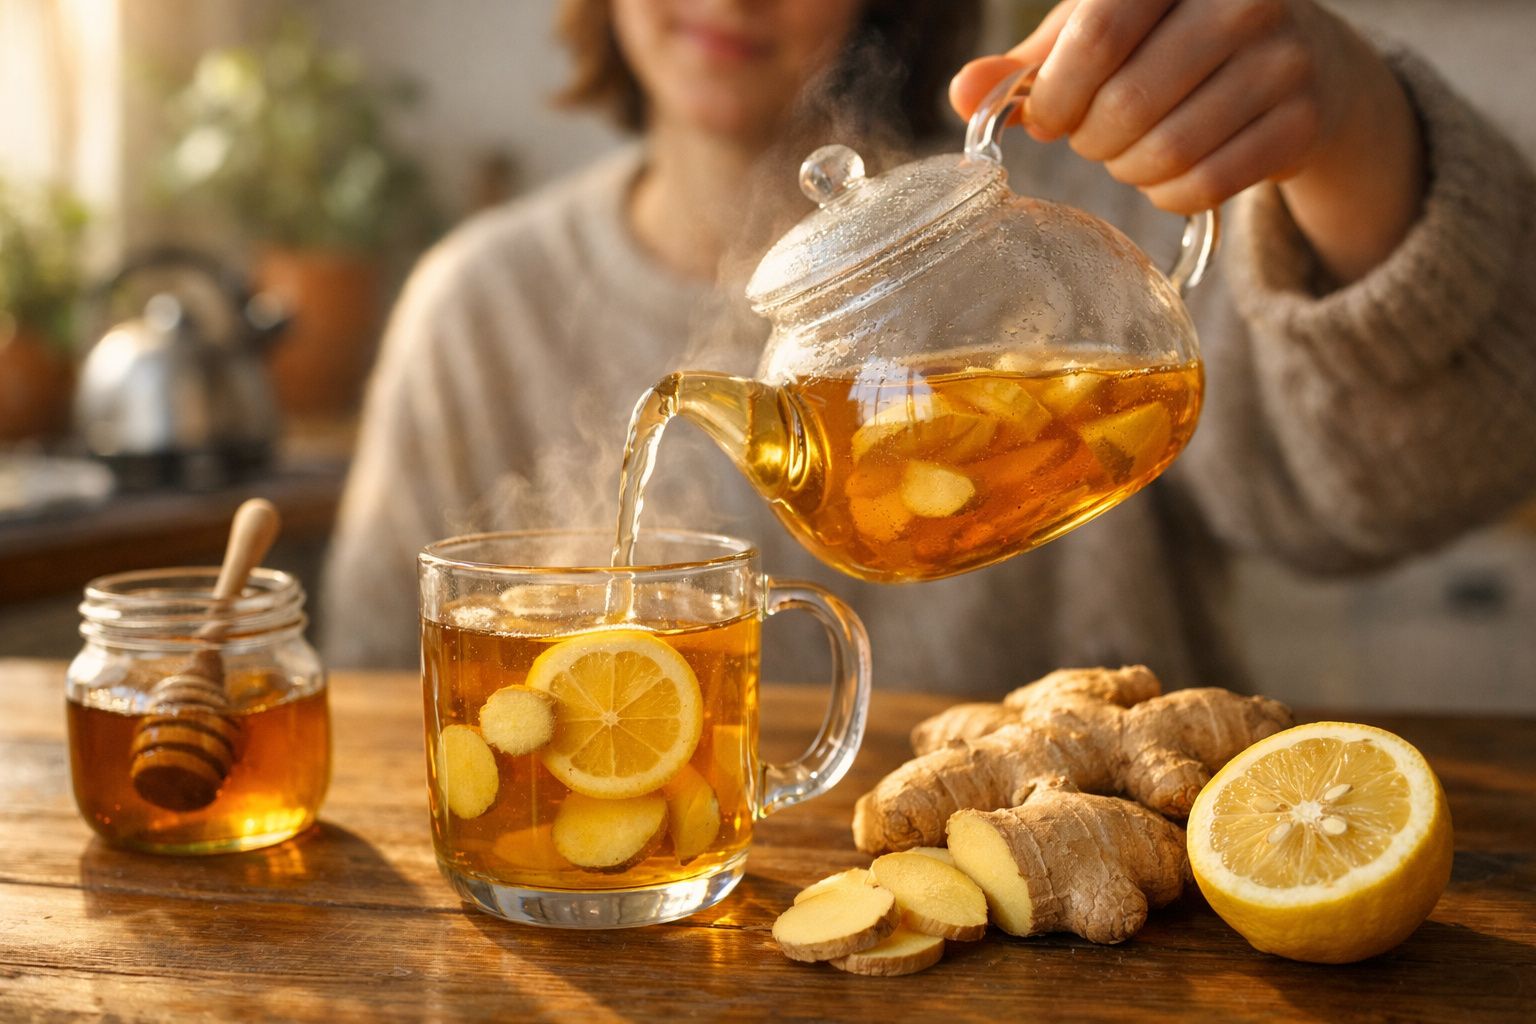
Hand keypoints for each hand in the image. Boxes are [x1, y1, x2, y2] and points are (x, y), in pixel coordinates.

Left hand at [951, 0, 1424, 283]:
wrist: (1299, 61)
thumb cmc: (1172, 40)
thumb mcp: (1099, 33)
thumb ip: (1030, 64)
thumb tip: (963, 94)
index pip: (1097, 36)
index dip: (1056, 95)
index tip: (1047, 117)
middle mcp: (1241, 1)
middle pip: (1126, 103)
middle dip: (1090, 138)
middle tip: (1092, 136)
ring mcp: (1281, 60)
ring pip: (1166, 150)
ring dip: (1127, 169)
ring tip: (1128, 152)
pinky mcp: (1300, 123)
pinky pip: (1205, 185)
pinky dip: (1168, 196)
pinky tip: (1165, 176)